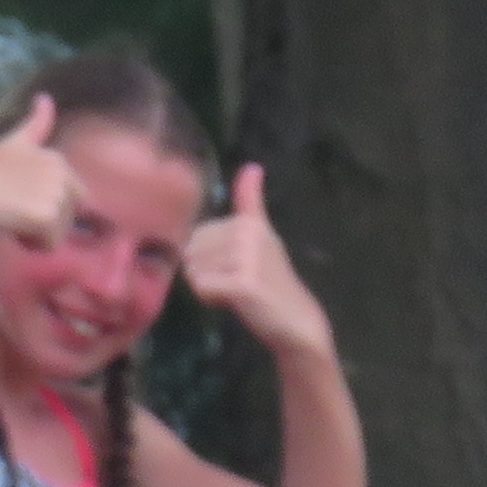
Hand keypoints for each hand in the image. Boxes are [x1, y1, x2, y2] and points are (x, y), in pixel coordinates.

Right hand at [0, 96, 72, 251]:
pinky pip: (50, 245)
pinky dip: (31, 244)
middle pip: (68, 216)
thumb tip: (46, 96)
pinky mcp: (48, 215)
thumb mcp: (13, 142)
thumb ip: (35, 124)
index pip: (72, 196)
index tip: (16, 196)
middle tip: (11, 208)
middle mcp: (61, 171)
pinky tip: (11, 227)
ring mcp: (56, 192)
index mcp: (56, 157)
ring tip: (9, 214)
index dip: (44, 203)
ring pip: (59, 231)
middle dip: (45, 220)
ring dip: (35, 232)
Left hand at [176, 163, 334, 364]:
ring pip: (194, 271)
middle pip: (192, 252)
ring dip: (208, 287)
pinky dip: (210, 299)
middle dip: (205, 272)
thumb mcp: (260, 235)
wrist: (295, 320)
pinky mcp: (242, 282)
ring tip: (236, 292)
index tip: (237, 268)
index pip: (198, 236)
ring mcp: (246, 257)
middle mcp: (248, 234)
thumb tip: (253, 166)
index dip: (207, 257)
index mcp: (249, 222)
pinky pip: (201, 287)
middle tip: (236, 283)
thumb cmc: (270, 281)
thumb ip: (251, 202)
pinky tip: (233, 302)